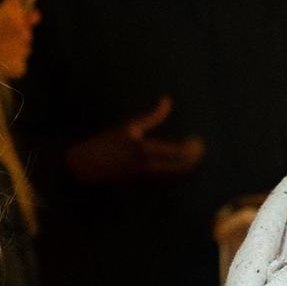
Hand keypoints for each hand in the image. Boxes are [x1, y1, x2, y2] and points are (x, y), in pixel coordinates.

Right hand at [63, 96, 206, 186]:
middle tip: (199, 149)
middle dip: (194, 160)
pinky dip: (178, 174)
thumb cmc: (107, 142)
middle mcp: (146, 167)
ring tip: (193, 156)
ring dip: (188, 168)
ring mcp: (145, 178)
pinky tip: (181, 165)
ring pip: (175, 178)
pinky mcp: (143, 185)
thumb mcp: (129, 126)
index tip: (197, 139)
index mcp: (143, 149)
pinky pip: (167, 181)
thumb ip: (152, 116)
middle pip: (181, 169)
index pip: (177, 153)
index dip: (192, 148)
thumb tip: (167, 100)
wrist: (87, 167)